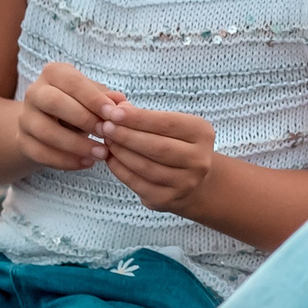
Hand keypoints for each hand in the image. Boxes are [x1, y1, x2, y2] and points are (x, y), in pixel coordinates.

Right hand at [18, 62, 124, 172]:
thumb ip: (108, 100)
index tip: (113, 114)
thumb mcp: (94, 99)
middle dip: (83, 118)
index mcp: (54, 73)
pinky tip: (87, 163)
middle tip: (106, 133)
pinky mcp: (22, 141)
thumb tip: (122, 104)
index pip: (72, 82)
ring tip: (101, 153)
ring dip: (76, 145)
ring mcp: (25, 118)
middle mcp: (34, 92)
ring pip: (46, 131)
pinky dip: (66, 161)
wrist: (50, 126)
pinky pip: (41, 153)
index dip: (93, 98)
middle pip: (53, 102)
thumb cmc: (79, 106)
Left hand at [95, 102, 218, 212]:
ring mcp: (185, 183)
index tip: (114, 112)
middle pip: (157, 147)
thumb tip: (115, 107)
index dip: (139, 118)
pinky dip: (120, 170)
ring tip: (106, 141)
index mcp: (202, 134)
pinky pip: (138, 184)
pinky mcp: (168, 199)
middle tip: (105, 127)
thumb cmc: (176, 144)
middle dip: (127, 135)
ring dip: (121, 152)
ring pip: (146, 167)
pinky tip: (110, 158)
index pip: (167, 123)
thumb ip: (145, 115)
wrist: (193, 180)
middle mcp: (198, 160)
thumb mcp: (171, 125)